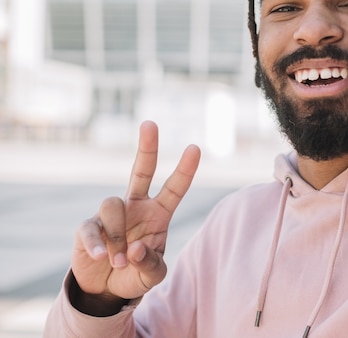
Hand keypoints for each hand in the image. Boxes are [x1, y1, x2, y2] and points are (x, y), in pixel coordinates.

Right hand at [71, 121, 200, 309]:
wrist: (106, 289)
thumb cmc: (135, 273)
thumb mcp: (152, 275)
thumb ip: (150, 264)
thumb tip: (136, 248)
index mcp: (158, 214)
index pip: (174, 188)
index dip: (185, 170)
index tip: (195, 147)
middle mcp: (136, 207)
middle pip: (141, 171)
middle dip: (147, 148)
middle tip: (150, 123)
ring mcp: (111, 215)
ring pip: (113, 205)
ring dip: (117, 236)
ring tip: (118, 262)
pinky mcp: (88, 227)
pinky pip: (91, 228)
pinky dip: (98, 244)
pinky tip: (103, 257)